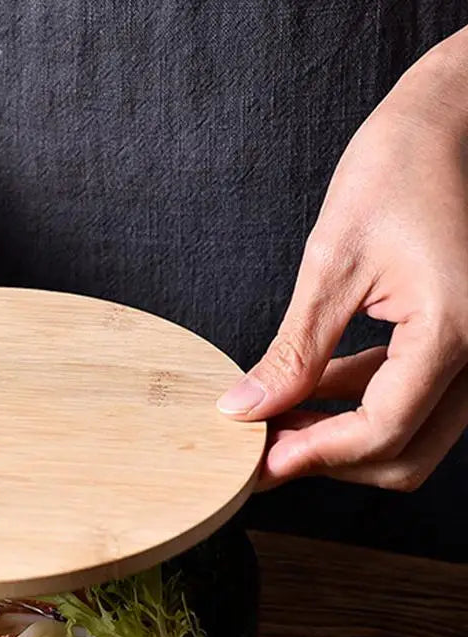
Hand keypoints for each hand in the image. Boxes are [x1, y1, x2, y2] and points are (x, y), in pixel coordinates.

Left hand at [218, 32, 467, 491]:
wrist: (455, 120)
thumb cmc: (400, 168)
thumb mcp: (332, 262)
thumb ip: (293, 351)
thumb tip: (243, 409)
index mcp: (456, 331)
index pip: (381, 431)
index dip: (313, 456)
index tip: (256, 464)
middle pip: (404, 454)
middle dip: (328, 459)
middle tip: (261, 448)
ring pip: (412, 435)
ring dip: (342, 437)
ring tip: (275, 419)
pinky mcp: (466, 342)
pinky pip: (417, 401)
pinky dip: (363, 405)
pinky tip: (312, 387)